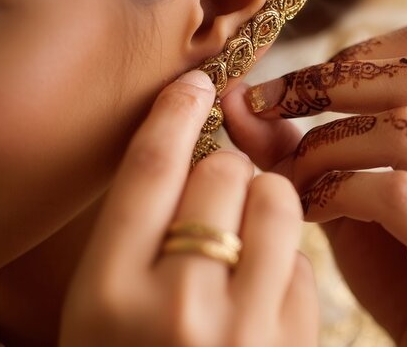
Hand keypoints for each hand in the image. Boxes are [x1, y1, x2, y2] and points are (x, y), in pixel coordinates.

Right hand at [60, 71, 317, 346]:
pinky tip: (263, 295)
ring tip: (245, 236)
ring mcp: (245, 329)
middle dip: (225, 170)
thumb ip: (140, 232)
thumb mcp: (105, 308)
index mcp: (109, 295)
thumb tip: (199, 146)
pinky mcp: (295, 344)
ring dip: (265, 201)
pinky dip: (285, 263)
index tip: (195, 86)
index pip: (149, 171)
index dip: (175, 114)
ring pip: (277, 203)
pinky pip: (302, 264)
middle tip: (217, 192)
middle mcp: (178, 308)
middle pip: (222, 175)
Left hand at [222, 22, 406, 345]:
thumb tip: (237, 99)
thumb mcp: (347, 193)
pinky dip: (338, 193)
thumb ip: (299, 145)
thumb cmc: (398, 266)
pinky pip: (397, 197)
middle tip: (271, 113)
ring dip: (325, 147)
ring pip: (404, 132)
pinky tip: (310, 211)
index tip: (285, 90)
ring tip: (291, 178)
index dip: (346, 58)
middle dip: (326, 87)